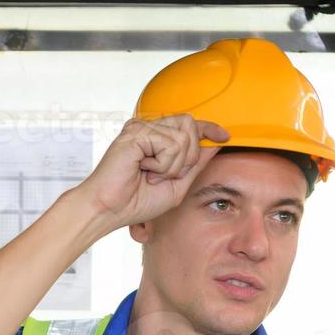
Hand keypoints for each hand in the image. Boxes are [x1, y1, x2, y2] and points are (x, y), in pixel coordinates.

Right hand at [73, 115, 229, 232]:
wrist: (110, 209)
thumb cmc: (136, 201)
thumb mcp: (177, 185)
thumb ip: (195, 164)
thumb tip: (215, 144)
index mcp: (156, 139)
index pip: (188, 124)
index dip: (208, 128)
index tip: (224, 136)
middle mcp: (148, 129)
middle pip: (190, 125)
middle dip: (187, 156)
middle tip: (165, 175)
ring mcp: (141, 129)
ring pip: (183, 137)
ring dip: (173, 165)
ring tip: (151, 174)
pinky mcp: (136, 133)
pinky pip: (170, 144)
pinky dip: (163, 164)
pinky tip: (144, 170)